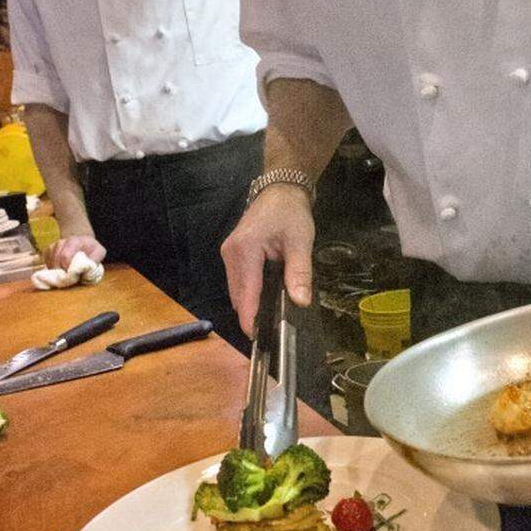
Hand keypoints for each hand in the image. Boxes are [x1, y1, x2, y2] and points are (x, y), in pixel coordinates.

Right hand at [46, 234, 106, 269]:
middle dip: (62, 271)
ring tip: (66, 272)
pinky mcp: (48, 251)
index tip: (72, 274)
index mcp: (74, 241)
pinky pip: (47, 262)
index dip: (67, 268)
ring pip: (50, 263)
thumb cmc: (91, 248)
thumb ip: (95, 261)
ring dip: (58, 271)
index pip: (65, 256)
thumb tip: (87, 274)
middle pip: (56, 261)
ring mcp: (53, 246)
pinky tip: (61, 269)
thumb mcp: (99, 252)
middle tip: (69, 276)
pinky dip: (53, 268)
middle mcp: (61, 242)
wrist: (81, 240)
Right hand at [221, 186, 314, 335]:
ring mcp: (229, 254)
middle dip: (252, 315)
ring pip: (237, 291)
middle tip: (273, 332)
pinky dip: (250, 294)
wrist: (281, 190)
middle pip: (238, 296)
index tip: (258, 340)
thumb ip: (299, 273)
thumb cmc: (290, 213)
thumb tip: (300, 302)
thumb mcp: (301, 242)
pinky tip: (265, 300)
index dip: (250, 319)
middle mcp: (230, 254)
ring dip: (250, 305)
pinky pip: (239, 282)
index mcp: (244, 251)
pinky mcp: (233, 255)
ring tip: (270, 320)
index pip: (245, 294)